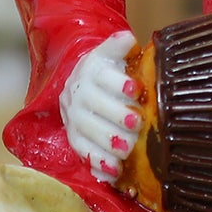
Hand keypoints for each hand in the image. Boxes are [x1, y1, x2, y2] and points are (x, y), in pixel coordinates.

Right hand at [60, 30, 141, 184]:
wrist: (82, 83)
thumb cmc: (108, 70)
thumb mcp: (112, 53)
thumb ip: (118, 46)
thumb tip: (128, 39)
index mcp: (90, 71)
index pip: (101, 76)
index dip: (118, 82)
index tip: (136, 88)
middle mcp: (78, 96)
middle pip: (94, 107)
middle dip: (116, 116)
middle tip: (137, 124)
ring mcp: (74, 120)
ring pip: (87, 133)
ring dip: (107, 142)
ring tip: (127, 150)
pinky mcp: (75, 141)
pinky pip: (83, 154)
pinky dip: (98, 164)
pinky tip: (114, 171)